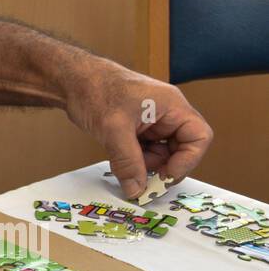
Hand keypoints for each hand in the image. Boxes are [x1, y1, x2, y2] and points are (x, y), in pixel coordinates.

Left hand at [63, 60, 213, 199]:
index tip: (165, 175)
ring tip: (123, 164)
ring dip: (145, 165)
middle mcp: (166, 113)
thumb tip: (136, 190)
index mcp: (172, 105)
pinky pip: (144, 152)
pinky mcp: (136, 129)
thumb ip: (128, 162)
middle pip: (180, 149)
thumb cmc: (96, 89)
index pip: (199, 137)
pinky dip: (133, 161)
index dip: (188, 160)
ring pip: (160, 154)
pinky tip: (118, 161)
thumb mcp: (114, 129)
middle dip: (163, 166)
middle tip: (142, 180)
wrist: (71, 80)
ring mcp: (151, 122)